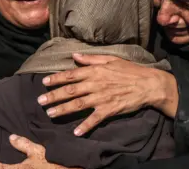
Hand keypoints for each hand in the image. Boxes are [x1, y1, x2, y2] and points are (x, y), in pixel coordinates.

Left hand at [0, 135, 76, 168]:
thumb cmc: (53, 162)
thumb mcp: (38, 150)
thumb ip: (23, 144)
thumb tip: (11, 137)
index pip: (1, 168)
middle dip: (5, 168)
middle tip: (3, 164)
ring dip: (13, 168)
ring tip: (18, 164)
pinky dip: (24, 168)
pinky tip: (30, 166)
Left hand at [37, 54, 178, 135]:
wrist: (148, 84)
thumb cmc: (130, 70)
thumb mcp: (111, 59)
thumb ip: (91, 58)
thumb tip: (74, 56)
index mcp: (95, 71)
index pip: (71, 74)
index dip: (56, 78)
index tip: (44, 82)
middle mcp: (96, 84)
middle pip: (70, 90)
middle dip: (54, 95)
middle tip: (40, 100)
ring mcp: (102, 97)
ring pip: (78, 104)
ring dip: (63, 109)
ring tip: (50, 113)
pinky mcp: (110, 109)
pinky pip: (95, 119)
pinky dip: (86, 126)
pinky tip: (76, 132)